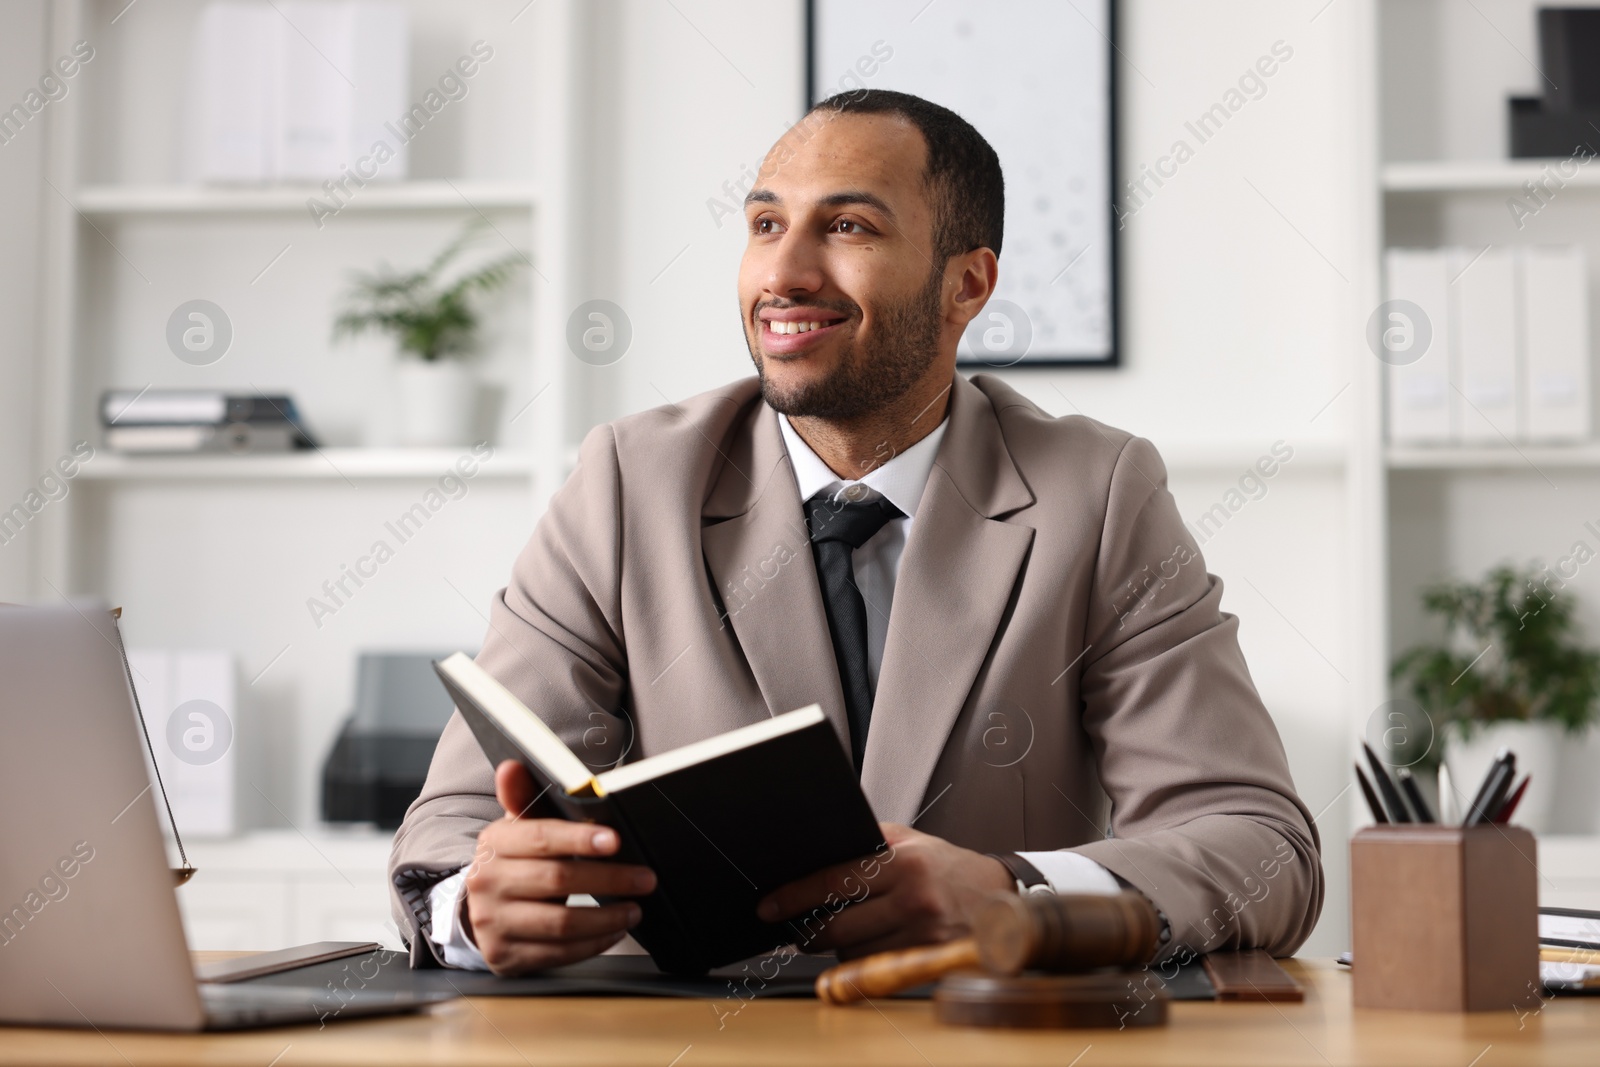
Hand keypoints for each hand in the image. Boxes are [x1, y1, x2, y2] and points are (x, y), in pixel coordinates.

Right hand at [460, 760, 656, 974]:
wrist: (480, 909)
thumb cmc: (516, 861)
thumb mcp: (518, 827)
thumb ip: (523, 798)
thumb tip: (513, 766)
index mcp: (494, 843)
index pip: (540, 838)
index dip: (579, 839)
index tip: (614, 840)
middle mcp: (487, 883)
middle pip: (557, 881)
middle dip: (609, 879)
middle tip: (645, 878)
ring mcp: (493, 923)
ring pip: (560, 924)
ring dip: (606, 917)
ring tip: (635, 908)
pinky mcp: (505, 956)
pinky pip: (557, 954)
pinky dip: (592, 943)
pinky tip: (613, 930)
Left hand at [755, 822, 1013, 959]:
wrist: (1000, 896)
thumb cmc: (945, 866)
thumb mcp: (909, 841)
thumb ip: (866, 844)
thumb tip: (814, 851)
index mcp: (904, 863)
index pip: (834, 881)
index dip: (795, 896)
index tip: (769, 906)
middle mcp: (914, 900)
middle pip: (838, 926)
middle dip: (808, 931)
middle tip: (795, 928)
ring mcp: (923, 935)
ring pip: (853, 952)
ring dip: (838, 946)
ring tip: (844, 930)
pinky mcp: (928, 960)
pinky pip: (876, 966)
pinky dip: (863, 958)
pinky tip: (867, 943)